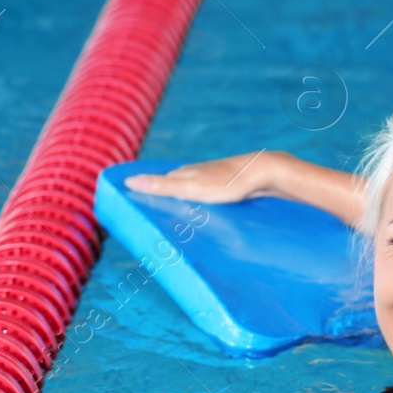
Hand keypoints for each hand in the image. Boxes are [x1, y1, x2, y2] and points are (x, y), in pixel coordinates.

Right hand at [123, 150, 282, 202]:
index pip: (158, 182)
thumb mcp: (190, 188)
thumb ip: (162, 186)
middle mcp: (197, 172)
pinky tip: (205, 214)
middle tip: (152, 216)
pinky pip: (210, 197)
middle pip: (175, 186)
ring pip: (193, 191)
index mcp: (185, 172)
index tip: (133, 203)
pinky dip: (202, 205)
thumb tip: (128, 181)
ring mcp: (214, 178)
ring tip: (176, 220)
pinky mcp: (230, 186)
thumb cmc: (227, 183)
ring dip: (184, 203)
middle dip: (164, 198)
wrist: (264, 174)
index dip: (146, 191)